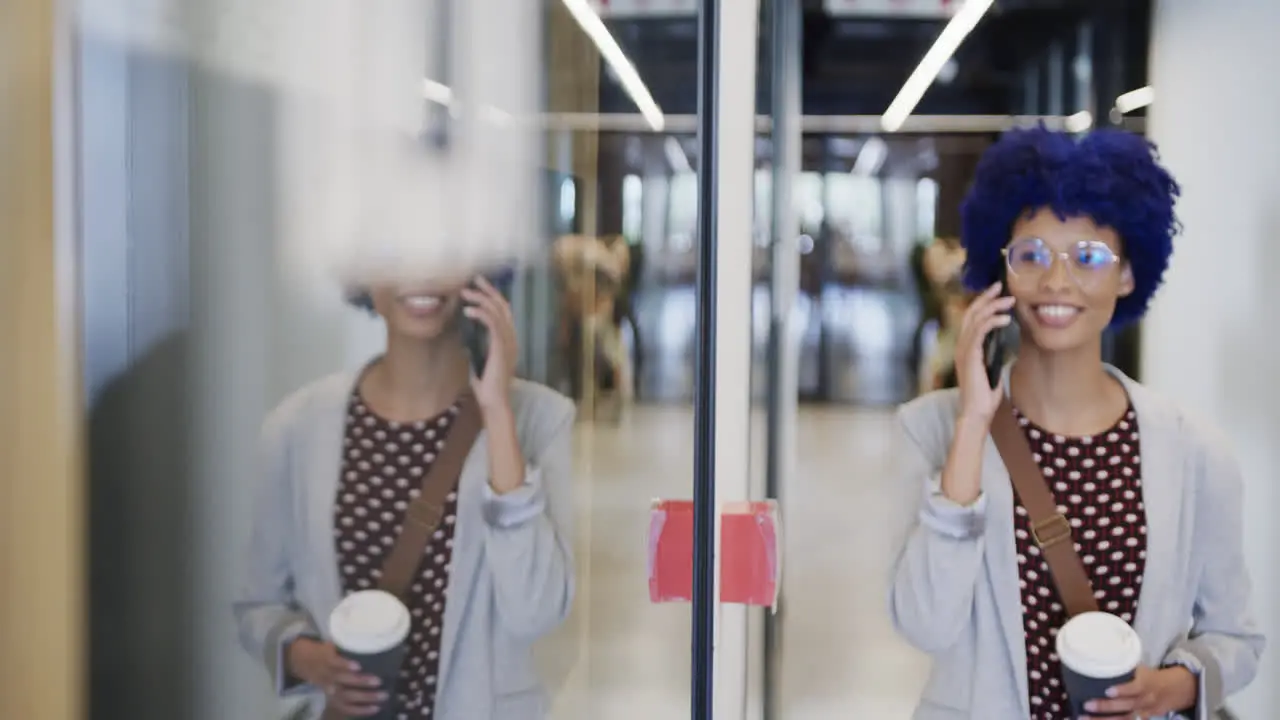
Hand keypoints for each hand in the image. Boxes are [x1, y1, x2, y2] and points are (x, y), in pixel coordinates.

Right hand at [286, 638, 386, 716]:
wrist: (301, 661)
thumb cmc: (323, 650)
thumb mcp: (330, 643)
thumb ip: (345, 642)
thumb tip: (368, 635)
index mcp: (326, 660)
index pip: (334, 663)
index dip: (345, 665)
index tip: (358, 665)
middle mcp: (327, 676)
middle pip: (343, 681)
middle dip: (361, 682)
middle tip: (378, 681)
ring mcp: (329, 689)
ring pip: (346, 696)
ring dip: (365, 697)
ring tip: (382, 696)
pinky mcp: (332, 699)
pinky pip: (346, 708)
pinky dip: (360, 710)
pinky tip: (375, 708)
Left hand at [462, 276, 518, 411]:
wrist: (494, 401)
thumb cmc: (486, 386)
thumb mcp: (479, 361)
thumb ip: (476, 348)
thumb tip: (465, 339)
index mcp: (508, 340)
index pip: (503, 311)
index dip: (493, 296)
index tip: (479, 286)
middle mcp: (512, 338)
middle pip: (503, 306)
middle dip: (488, 290)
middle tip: (474, 279)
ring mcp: (508, 342)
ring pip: (497, 311)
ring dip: (480, 299)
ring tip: (465, 293)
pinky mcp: (501, 347)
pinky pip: (493, 324)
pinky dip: (480, 313)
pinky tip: (468, 311)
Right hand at [954, 282, 1014, 422]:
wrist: (976, 413)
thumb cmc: (984, 396)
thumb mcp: (991, 370)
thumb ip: (994, 355)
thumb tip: (1005, 344)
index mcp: (965, 348)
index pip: (971, 318)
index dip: (982, 303)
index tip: (997, 293)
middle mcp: (961, 345)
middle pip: (971, 312)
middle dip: (986, 297)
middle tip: (1000, 285)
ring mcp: (964, 350)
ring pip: (976, 318)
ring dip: (994, 306)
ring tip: (1010, 301)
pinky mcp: (970, 355)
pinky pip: (980, 331)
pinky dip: (993, 322)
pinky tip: (1006, 319)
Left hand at [1080, 665, 1197, 718]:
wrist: (1174, 690)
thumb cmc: (1150, 676)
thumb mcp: (1142, 669)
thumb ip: (1124, 666)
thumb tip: (1098, 657)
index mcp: (1147, 684)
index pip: (1136, 688)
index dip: (1123, 690)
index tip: (1107, 690)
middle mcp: (1145, 700)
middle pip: (1127, 706)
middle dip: (1106, 707)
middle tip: (1087, 705)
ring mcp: (1144, 713)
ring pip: (1125, 719)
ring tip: (1084, 718)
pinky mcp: (1142, 719)